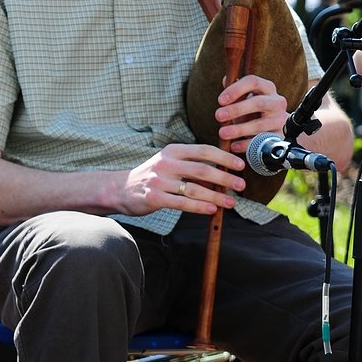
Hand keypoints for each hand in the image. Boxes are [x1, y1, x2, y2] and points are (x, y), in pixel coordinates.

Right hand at [120, 142, 245, 216]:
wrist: (120, 189)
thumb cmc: (151, 176)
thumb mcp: (170, 165)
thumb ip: (192, 168)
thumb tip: (221, 177)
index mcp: (173, 151)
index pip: (203, 151)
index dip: (224, 157)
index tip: (239, 165)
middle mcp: (166, 163)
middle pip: (202, 169)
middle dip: (225, 177)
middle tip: (241, 185)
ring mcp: (159, 181)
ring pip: (194, 189)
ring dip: (216, 196)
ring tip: (231, 202)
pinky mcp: (154, 198)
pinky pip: (182, 203)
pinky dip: (199, 207)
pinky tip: (212, 210)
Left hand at [214, 73, 288, 152]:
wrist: (274, 129)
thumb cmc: (254, 111)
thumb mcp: (245, 99)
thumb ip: (235, 90)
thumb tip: (226, 79)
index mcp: (267, 88)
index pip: (253, 81)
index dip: (236, 89)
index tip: (220, 100)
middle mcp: (277, 102)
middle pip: (258, 103)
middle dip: (236, 109)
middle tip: (218, 116)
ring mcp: (280, 120)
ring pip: (260, 125)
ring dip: (239, 129)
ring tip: (222, 133)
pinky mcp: (280, 137)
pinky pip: (262, 142)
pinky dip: (246, 144)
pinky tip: (234, 146)